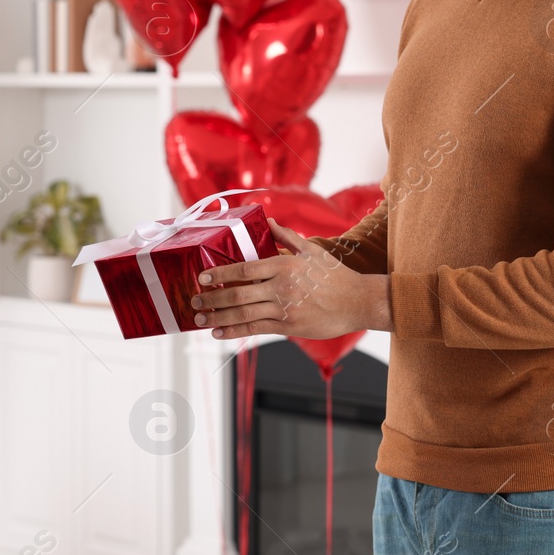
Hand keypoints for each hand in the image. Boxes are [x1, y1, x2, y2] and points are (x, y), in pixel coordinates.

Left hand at [188, 218, 393, 338]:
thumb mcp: (312, 250)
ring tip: (200, 318)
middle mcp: (281, 287)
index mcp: (284, 266)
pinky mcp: (289, 326)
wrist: (359, 302)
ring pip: (243, 314)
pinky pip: (256, 329)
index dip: (220, 274)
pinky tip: (219, 332)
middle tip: (194, 300)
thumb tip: (268, 222)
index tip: (202, 277)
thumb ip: (287, 237)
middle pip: (238, 294)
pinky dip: (235, 332)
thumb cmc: (335, 275)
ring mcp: (284, 308)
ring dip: (218, 317)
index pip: (244, 270)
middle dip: (212, 298)